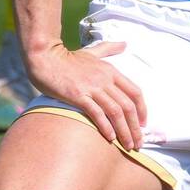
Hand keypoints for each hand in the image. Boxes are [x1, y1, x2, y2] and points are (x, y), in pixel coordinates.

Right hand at [26, 40, 146, 150]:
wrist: (46, 58)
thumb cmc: (68, 58)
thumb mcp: (92, 51)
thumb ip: (109, 48)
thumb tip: (125, 44)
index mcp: (111, 71)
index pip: (135, 92)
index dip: (143, 110)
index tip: (144, 124)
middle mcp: (105, 79)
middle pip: (128, 106)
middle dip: (136, 127)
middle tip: (139, 143)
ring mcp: (92, 87)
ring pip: (116, 112)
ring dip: (124, 131)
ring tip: (128, 145)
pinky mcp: (78, 95)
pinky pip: (97, 113)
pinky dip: (106, 126)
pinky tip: (110, 138)